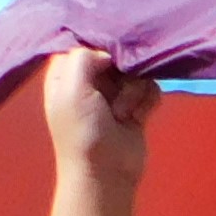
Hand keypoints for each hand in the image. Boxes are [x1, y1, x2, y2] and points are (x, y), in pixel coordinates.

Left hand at [38, 47, 155, 181]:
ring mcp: (113, 93)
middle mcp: (89, 79)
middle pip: (115, 54)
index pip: (84, 42)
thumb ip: (84, 57)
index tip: (107, 59)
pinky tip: (137, 118)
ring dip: (134, 92)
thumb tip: (109, 54)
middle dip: (121, 72)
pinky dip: (147, 102)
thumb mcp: (71, 88)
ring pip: (136, 71)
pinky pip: (150, 88)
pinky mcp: (136, 105)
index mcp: (66, 72)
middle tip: (114, 92)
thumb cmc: (83, 131)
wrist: (106, 174)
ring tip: (123, 114)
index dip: (99, 46)